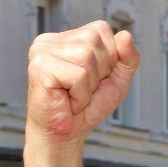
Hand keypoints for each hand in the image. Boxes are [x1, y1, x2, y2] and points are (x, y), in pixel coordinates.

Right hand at [24, 21, 139, 166]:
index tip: (93, 79)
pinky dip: (80, 95)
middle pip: (95, 41)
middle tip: (82, 90)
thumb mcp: (116, 81)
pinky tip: (68, 101)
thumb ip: (127, 58)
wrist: (64, 137)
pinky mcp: (40, 67)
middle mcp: (51, 40)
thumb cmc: (86, 109)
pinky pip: (78, 76)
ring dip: (89, 86)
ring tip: (74, 96)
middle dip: (99, 73)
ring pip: (87, 57)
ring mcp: (42, 51)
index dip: (109, 59)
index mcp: (67, 38)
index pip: (102, 29)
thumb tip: (126, 35)